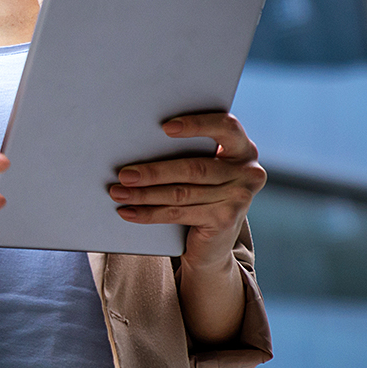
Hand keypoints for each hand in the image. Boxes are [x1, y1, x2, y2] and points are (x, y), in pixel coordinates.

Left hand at [107, 112, 266, 271]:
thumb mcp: (202, 168)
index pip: (225, 127)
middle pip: (194, 168)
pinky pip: (178, 213)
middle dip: (154, 171)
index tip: (165, 127)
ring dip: (144, 194)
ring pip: (181, 193)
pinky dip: (149, 213)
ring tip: (118, 192)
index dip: (197, 125)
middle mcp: (247, 172)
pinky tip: (128, 211)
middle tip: (124, 174)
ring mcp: (239, 198)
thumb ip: (187, 151)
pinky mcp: (225, 220)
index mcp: (242, 148)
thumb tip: (139, 142)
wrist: (215, 242)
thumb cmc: (202, 191)